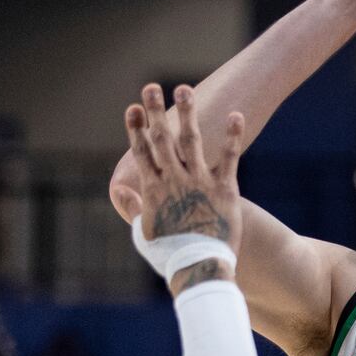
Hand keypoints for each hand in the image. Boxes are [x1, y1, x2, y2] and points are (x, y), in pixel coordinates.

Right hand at [125, 83, 243, 268]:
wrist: (200, 269)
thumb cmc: (170, 255)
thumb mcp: (145, 233)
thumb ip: (134, 207)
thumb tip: (119, 187)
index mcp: (154, 191)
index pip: (141, 153)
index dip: (136, 129)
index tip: (132, 108)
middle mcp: (174, 181)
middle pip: (162, 140)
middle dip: (154, 112)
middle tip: (150, 86)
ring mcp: (200, 183)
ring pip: (191, 141)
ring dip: (187, 114)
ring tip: (184, 89)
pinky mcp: (225, 189)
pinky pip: (229, 158)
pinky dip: (232, 136)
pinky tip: (236, 115)